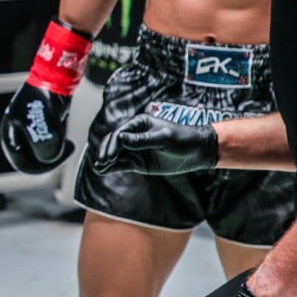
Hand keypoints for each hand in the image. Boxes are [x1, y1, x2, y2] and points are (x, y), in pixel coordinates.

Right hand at [0, 19, 90, 173]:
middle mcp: (14, 131)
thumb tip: (50, 158)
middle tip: (64, 148)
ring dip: (52, 147)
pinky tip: (62, 129)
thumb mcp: (48, 132)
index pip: (21, 163)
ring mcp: (24, 126)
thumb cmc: (46, 102)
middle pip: (30, 157)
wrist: (54, 77)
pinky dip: (54, 138)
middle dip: (48, 156)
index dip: (41, 166)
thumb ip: (47, 152)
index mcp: (9, 134)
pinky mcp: (36, 121)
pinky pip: (44, 138)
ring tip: (64, 137)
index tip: (57, 158)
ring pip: (39, 149)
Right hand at [92, 115, 217, 175]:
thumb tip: (121, 139)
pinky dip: (112, 168)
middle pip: (114, 143)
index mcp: (138, 124)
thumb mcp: (164, 138)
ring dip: (106, 161)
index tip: (108, 155)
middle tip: (101, 162)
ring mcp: (135, 150)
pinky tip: (103, 171)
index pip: (120, 133)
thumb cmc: (183, 139)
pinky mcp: (138, 162)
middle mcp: (134, 136)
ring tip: (98, 168)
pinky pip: (122, 164)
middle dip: (106, 152)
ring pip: (115, 155)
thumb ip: (142, 139)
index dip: (112, 144)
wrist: (197, 151)